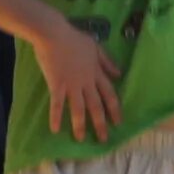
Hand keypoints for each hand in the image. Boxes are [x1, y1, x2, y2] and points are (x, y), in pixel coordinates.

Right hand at [33, 25, 122, 142]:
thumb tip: (119, 74)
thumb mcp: (96, 47)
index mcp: (97, 73)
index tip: (118, 122)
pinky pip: (57, 104)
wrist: (54, 33)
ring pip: (79, 109)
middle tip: (103, 140)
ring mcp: (72, 84)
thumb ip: (107, 62)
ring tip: (80, 139)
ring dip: (80, 125)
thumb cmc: (74, 38)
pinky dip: (56, 117)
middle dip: (100, 124)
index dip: (115, 109)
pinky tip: (55, 129)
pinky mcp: (56, 84)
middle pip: (96, 106)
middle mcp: (87, 82)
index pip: (110, 95)